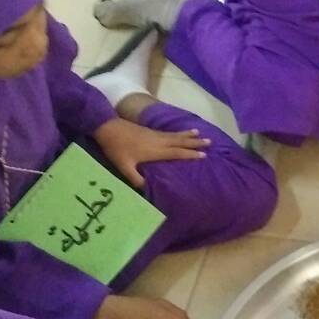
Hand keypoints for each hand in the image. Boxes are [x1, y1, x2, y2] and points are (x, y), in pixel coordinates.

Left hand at [93, 117, 209, 188]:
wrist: (108, 128)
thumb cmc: (116, 149)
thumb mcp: (124, 167)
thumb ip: (135, 178)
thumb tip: (146, 189)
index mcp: (155, 151)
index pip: (176, 153)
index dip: (190, 154)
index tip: (203, 155)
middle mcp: (158, 141)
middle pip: (180, 142)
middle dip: (194, 142)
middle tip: (209, 142)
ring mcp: (155, 135)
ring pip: (176, 135)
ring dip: (188, 135)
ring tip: (200, 134)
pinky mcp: (150, 131)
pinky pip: (169, 132)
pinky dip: (178, 132)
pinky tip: (181, 132)